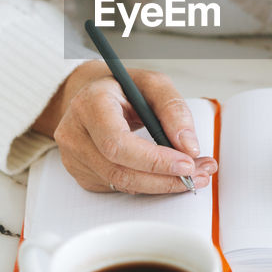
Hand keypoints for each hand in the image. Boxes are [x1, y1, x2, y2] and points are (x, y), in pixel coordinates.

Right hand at [34, 61, 216, 193]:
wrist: (91, 94)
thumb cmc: (121, 88)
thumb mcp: (152, 83)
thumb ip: (173, 109)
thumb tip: (188, 146)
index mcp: (89, 104)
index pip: (119, 143)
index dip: (154, 160)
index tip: (187, 164)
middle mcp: (75, 132)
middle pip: (120, 170)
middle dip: (165, 177)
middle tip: (198, 173)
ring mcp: (73, 157)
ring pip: (121, 184)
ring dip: (161, 184)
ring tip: (192, 174)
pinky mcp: (81, 173)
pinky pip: (117, 187)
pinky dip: (147, 185)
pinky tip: (165, 175)